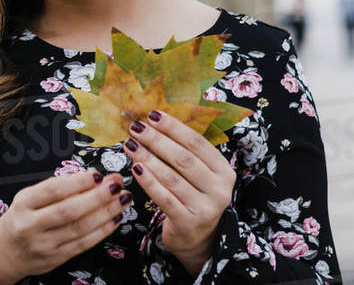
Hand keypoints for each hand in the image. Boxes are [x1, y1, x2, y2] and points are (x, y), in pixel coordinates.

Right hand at [0, 168, 130, 281]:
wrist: (4, 252)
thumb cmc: (21, 218)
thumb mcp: (28, 198)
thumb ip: (55, 188)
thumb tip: (91, 178)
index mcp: (24, 204)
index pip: (53, 190)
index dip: (78, 182)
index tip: (98, 174)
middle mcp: (32, 225)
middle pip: (69, 210)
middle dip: (97, 196)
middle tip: (116, 184)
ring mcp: (44, 245)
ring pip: (80, 228)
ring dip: (106, 212)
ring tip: (122, 199)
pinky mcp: (56, 259)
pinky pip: (83, 244)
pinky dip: (102, 230)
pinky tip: (115, 218)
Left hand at [122, 109, 235, 264]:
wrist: (198, 239)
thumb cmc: (193, 197)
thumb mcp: (199, 174)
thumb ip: (185, 151)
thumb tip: (155, 121)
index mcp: (223, 170)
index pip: (197, 143)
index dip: (174, 127)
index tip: (152, 115)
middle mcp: (219, 189)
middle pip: (184, 158)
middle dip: (157, 140)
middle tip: (136, 127)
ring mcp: (205, 207)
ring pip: (172, 177)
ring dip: (148, 158)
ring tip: (130, 144)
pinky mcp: (188, 222)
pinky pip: (164, 198)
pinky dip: (148, 181)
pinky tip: (135, 168)